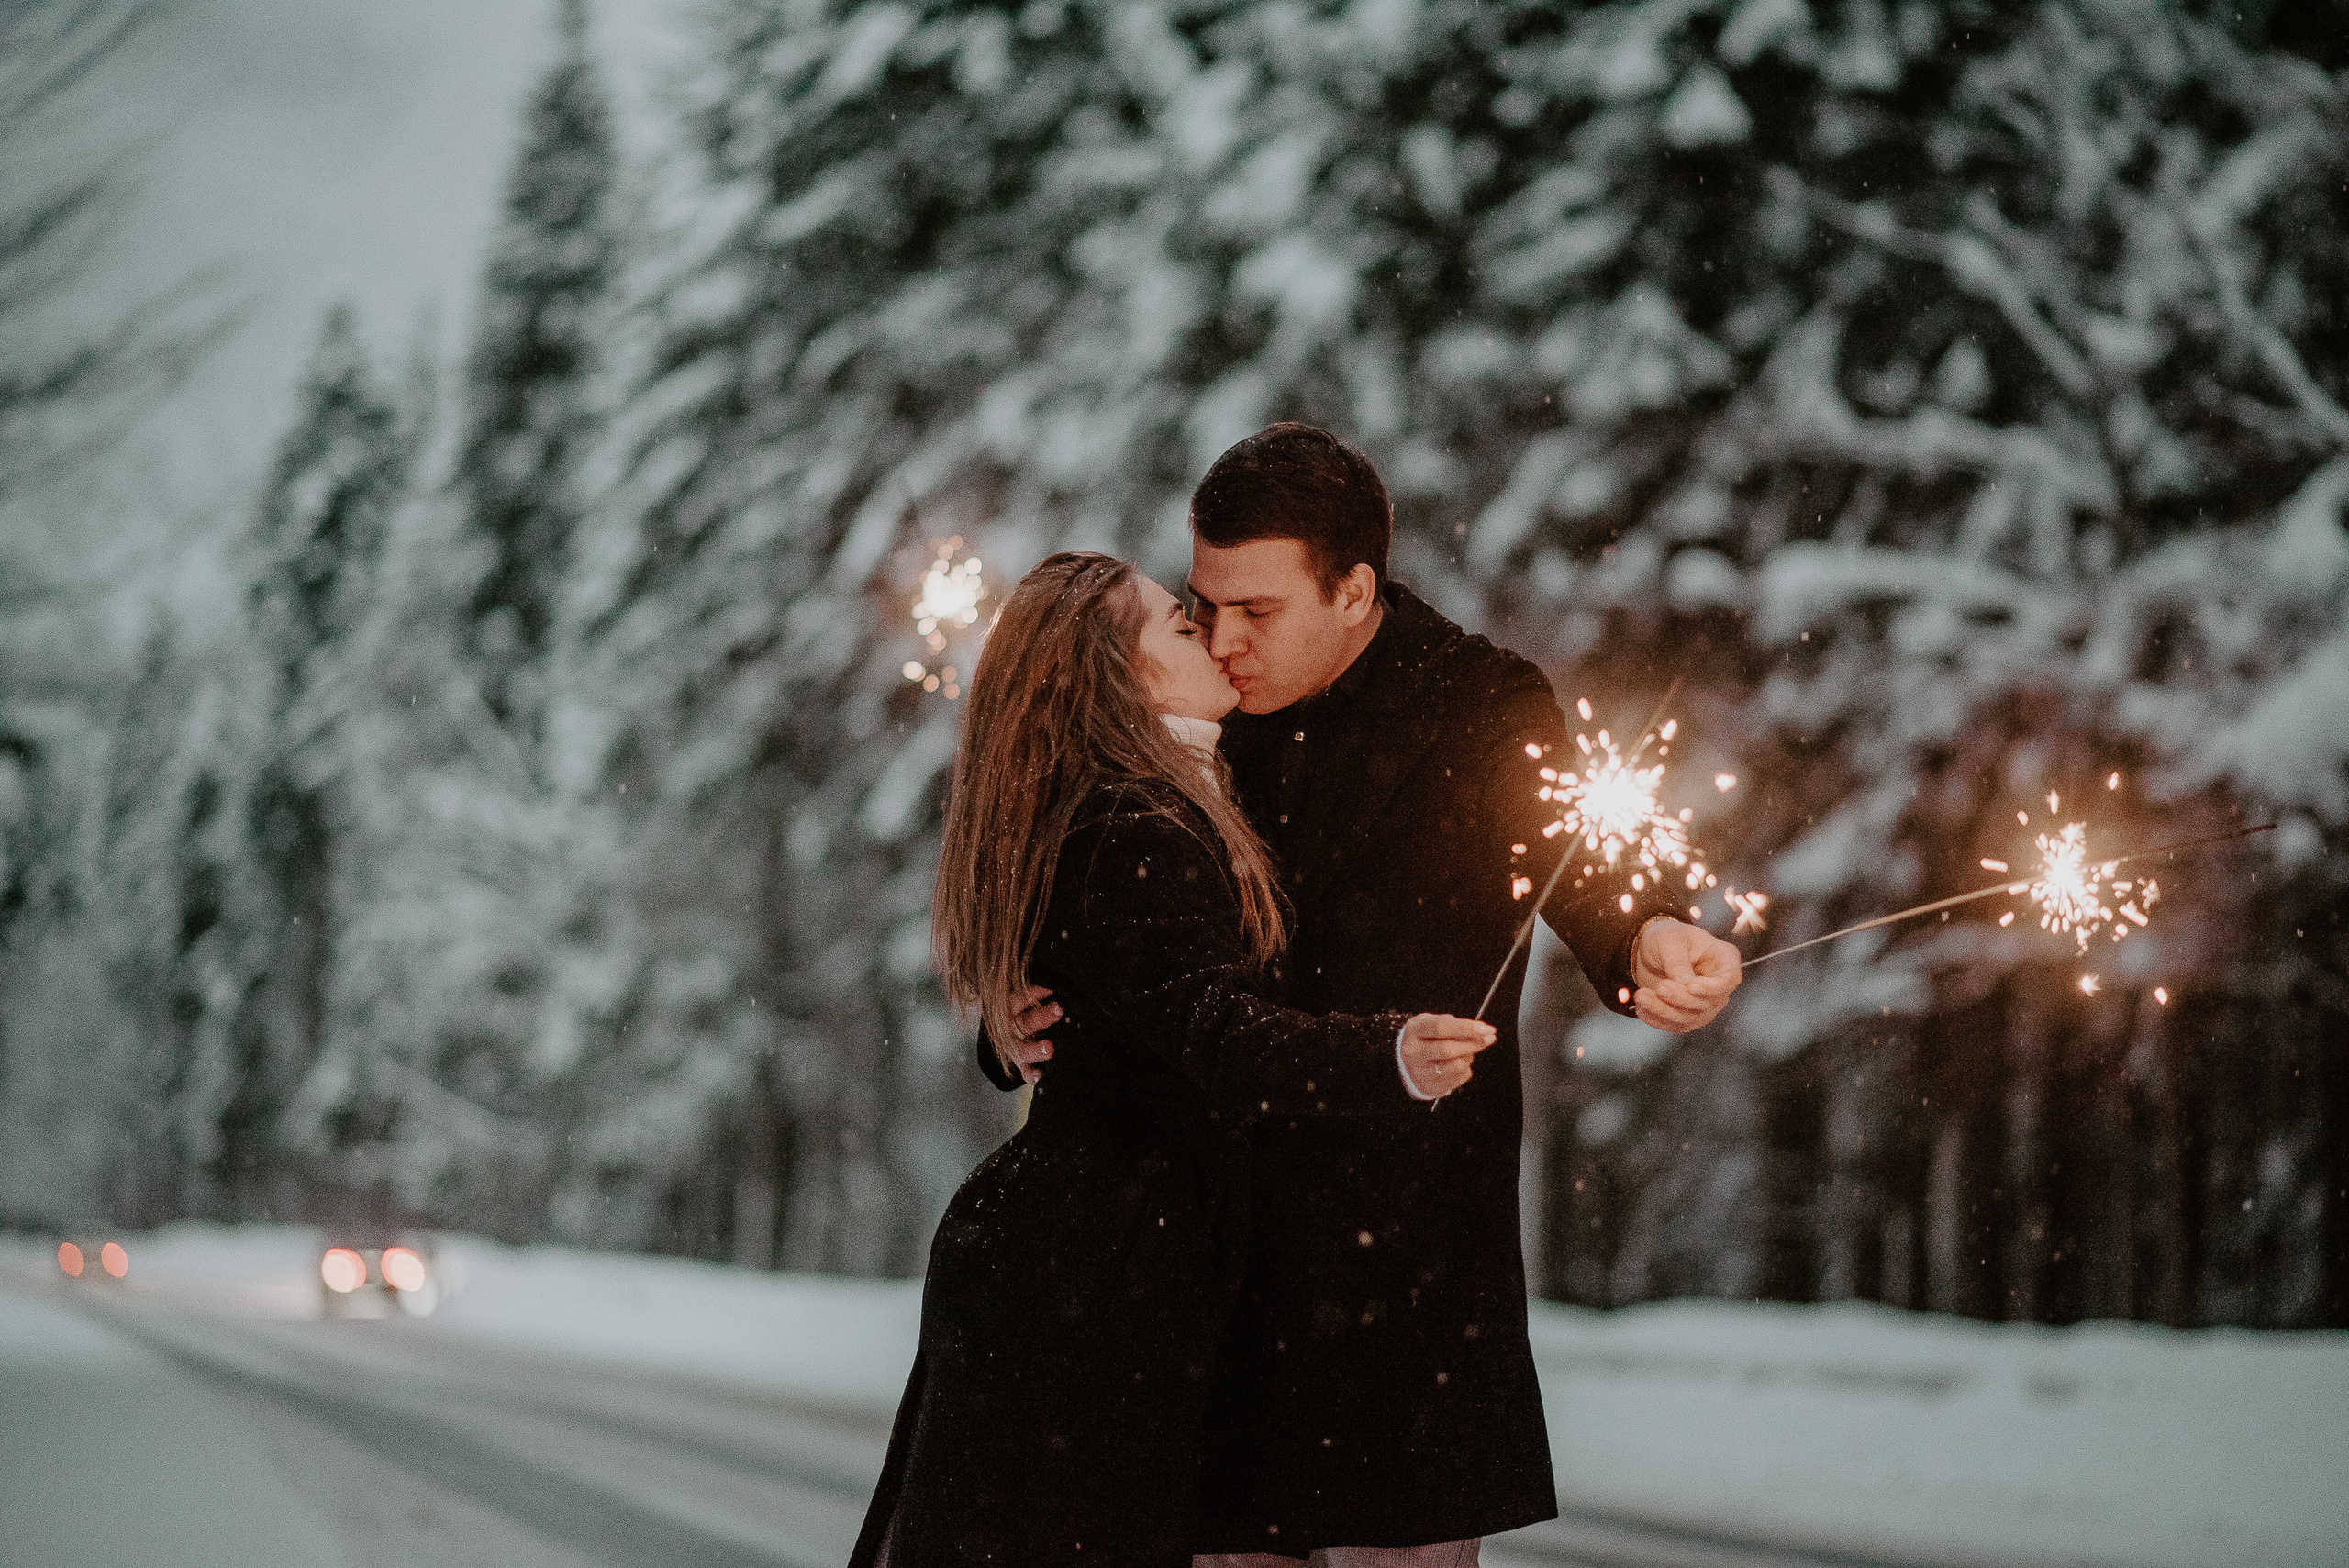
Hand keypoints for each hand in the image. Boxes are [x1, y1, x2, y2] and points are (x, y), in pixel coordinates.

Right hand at [1007, 985, 1061, 1083]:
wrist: (1010, 1033)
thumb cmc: (1028, 1009)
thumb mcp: (1027, 997)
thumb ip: (1039, 989)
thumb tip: (1059, 981)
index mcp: (1011, 1007)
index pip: (1020, 997)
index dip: (1035, 992)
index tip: (1053, 987)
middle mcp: (1012, 1027)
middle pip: (1024, 1021)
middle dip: (1041, 1017)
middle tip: (1059, 1009)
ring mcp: (1017, 1047)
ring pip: (1023, 1049)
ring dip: (1036, 1049)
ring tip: (1049, 1049)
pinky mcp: (1023, 1065)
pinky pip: (1026, 1071)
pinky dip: (1032, 1075)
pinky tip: (1040, 1077)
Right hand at [1399, 1013, 1498, 1098]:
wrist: (1405, 1062)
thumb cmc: (1425, 1038)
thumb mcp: (1432, 1023)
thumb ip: (1454, 1024)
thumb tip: (1480, 1030)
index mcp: (1414, 1031)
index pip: (1441, 1027)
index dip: (1465, 1027)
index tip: (1485, 1028)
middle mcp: (1414, 1052)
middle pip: (1448, 1049)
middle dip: (1473, 1043)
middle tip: (1489, 1037)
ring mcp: (1420, 1072)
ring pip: (1456, 1065)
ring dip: (1469, 1056)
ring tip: (1466, 1051)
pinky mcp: (1430, 1087)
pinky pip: (1459, 1078)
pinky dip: (1465, 1068)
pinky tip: (1458, 1062)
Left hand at [1631, 918, 1741, 1032]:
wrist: (1649, 949)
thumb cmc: (1666, 937)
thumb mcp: (1669, 940)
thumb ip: (1678, 963)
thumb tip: (1685, 984)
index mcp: (1723, 958)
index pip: (1730, 978)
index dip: (1714, 987)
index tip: (1692, 986)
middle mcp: (1719, 984)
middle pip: (1709, 1002)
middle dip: (1682, 998)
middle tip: (1660, 987)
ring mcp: (1705, 1002)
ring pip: (1692, 1017)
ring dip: (1665, 1010)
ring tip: (1641, 997)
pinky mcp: (1688, 1014)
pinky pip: (1676, 1025)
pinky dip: (1658, 1019)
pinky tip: (1642, 1009)